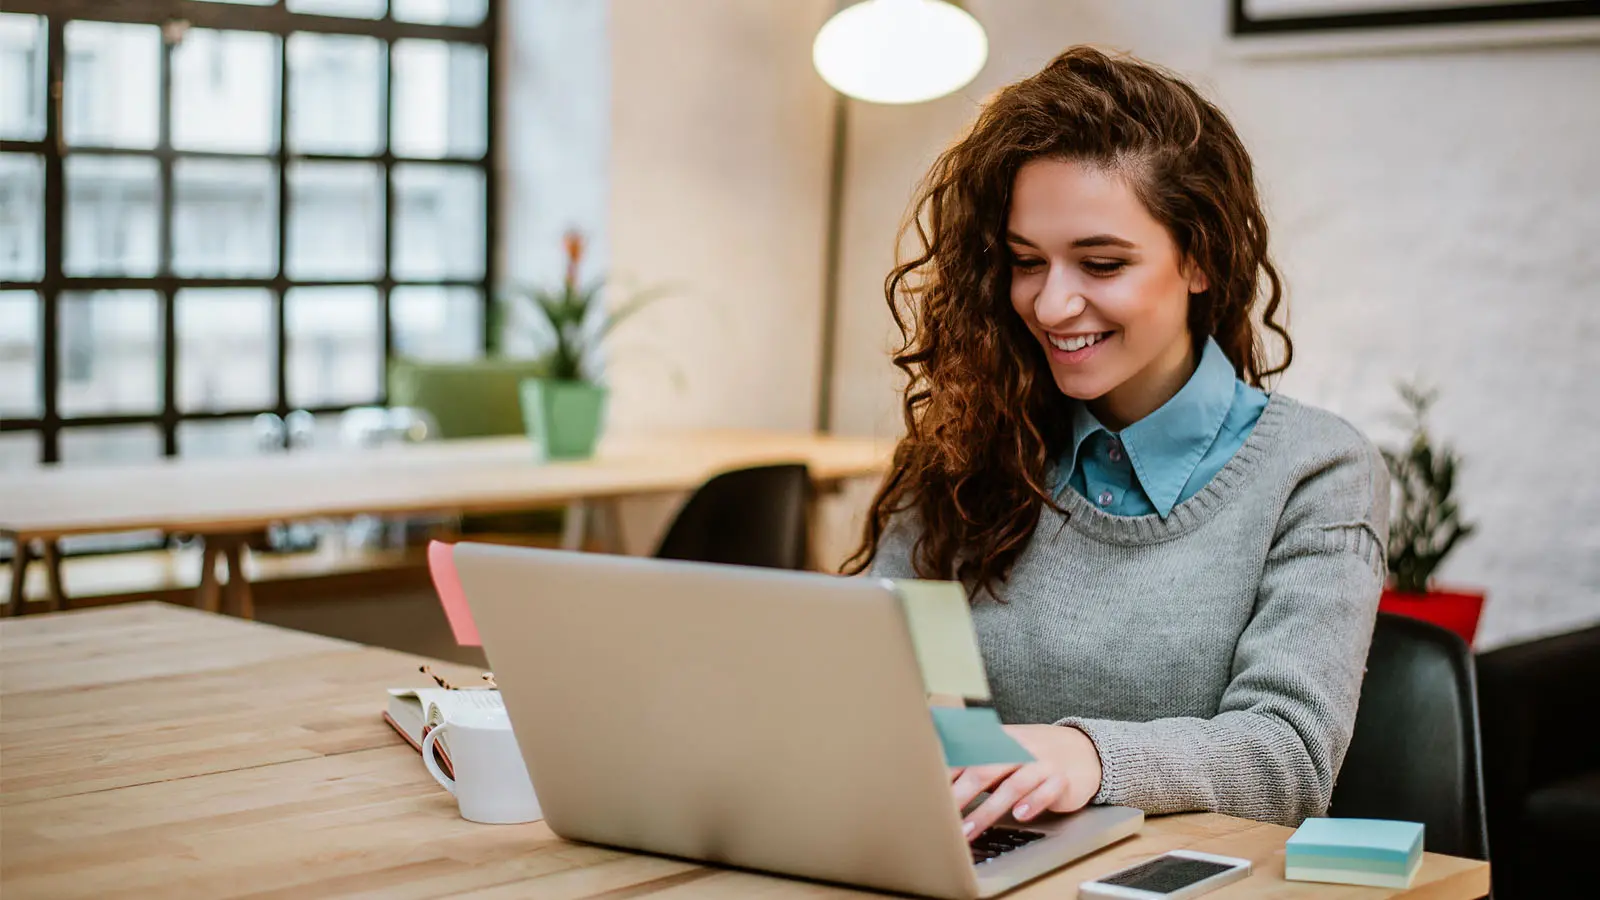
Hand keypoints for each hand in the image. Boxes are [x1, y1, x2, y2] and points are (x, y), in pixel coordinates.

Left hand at [949, 724, 1101, 840]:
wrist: (1083, 750)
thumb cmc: (1033, 755)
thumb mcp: (1005, 750)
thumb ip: (975, 761)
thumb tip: (938, 777)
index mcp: (999, 740)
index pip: (967, 756)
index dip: (946, 775)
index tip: (926, 793)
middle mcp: (1018, 749)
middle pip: (984, 771)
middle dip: (960, 795)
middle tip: (940, 816)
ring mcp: (1041, 763)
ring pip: (1012, 786)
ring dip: (988, 810)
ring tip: (968, 829)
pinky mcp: (1061, 779)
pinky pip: (1046, 791)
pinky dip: (1033, 803)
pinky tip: (1020, 816)